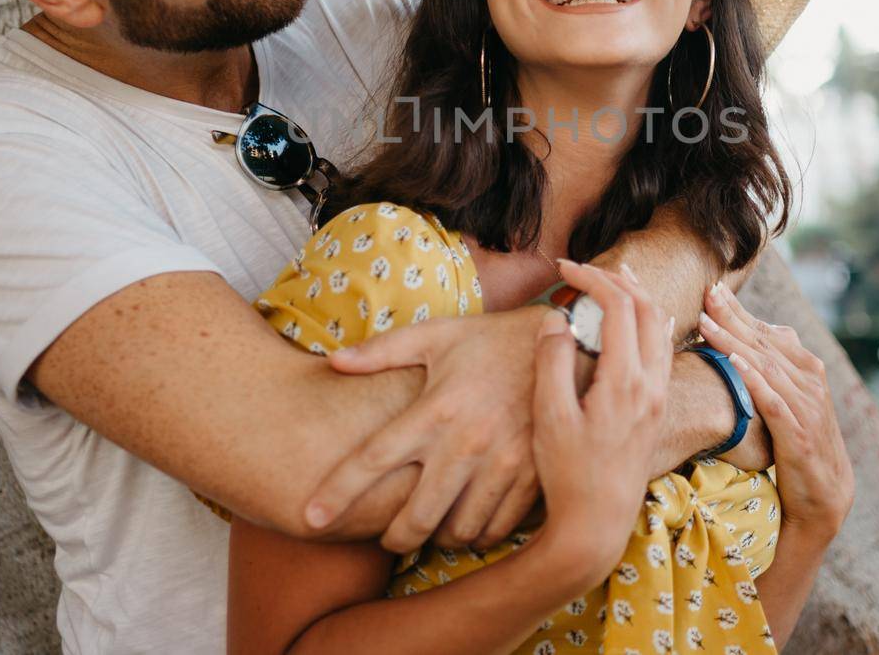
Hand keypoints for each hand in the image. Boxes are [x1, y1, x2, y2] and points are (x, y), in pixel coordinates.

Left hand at [304, 305, 546, 552]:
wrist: (569, 344)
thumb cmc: (493, 340)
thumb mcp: (439, 337)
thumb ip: (383, 350)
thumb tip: (333, 361)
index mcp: (434, 410)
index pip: (372, 459)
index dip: (337, 492)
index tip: (310, 518)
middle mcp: (464, 443)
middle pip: (414, 516)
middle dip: (394, 539)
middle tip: (388, 540)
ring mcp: (501, 464)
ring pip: (457, 530)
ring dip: (438, 538)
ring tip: (432, 529)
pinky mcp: (532, 477)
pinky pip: (497, 528)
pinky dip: (479, 535)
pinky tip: (470, 522)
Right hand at [530, 260, 673, 588]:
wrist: (597, 524)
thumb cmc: (567, 474)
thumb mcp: (549, 418)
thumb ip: (552, 363)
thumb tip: (557, 318)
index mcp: (626, 381)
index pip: (619, 306)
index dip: (592, 277)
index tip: (562, 268)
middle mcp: (652, 384)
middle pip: (647, 309)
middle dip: (617, 280)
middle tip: (583, 269)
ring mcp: (658, 397)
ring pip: (661, 328)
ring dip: (637, 298)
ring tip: (612, 281)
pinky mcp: (657, 410)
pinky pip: (663, 350)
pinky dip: (649, 323)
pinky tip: (636, 323)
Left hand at [698, 282, 853, 546]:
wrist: (824, 498)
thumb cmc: (798, 446)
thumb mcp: (789, 402)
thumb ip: (774, 370)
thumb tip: (749, 341)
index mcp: (807, 370)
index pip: (768, 333)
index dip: (741, 311)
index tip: (714, 289)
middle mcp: (810, 382)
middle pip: (765, 342)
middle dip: (734, 316)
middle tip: (707, 292)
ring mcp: (806, 407)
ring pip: (765, 366)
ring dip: (735, 341)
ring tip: (707, 321)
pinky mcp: (798, 434)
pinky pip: (773, 401)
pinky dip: (754, 379)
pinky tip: (734, 362)